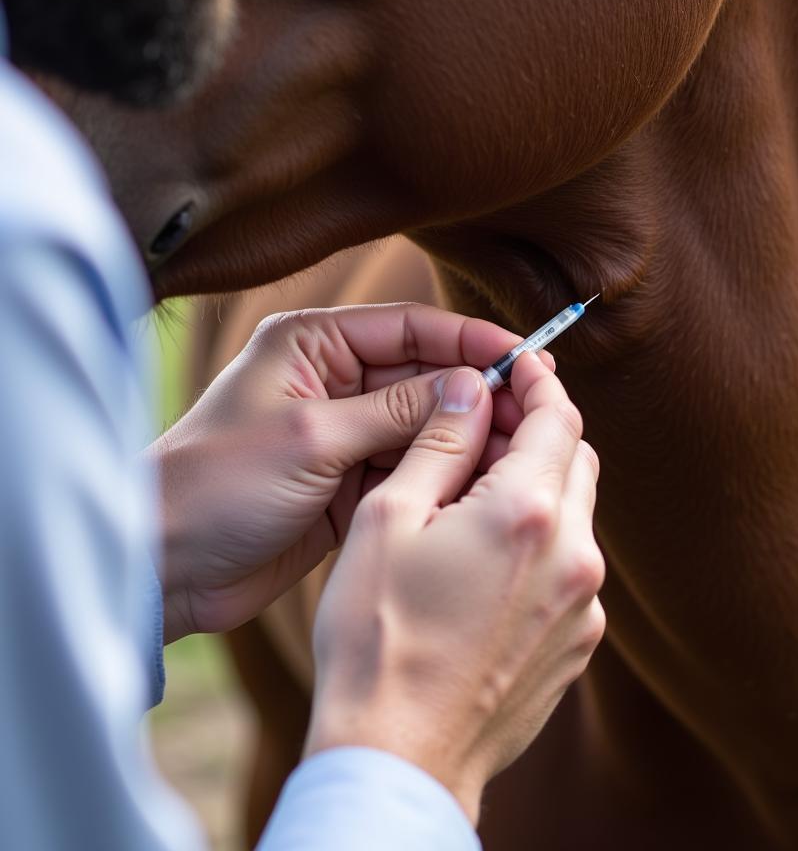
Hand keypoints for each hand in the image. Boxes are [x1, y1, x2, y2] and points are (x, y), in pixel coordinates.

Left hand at [149, 303, 538, 642]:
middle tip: (534, 408)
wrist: (166, 566)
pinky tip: (482, 481)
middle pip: (424, 376)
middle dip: (475, 393)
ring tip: (519, 449)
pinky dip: (442, 473)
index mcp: (312, 345)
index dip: (470, 342)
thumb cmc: (217, 486)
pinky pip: (410, 467)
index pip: (410, 327)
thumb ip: (397, 410)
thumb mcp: (314, 436)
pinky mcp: (348, 482)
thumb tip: (470, 386)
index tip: (524, 359)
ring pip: (424, 425)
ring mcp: (343, 433)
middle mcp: (333, 381)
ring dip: (465, 436)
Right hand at [305, 352, 604, 824]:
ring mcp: (584, 606)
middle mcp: (575, 555)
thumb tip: (472, 386)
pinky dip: (543, 544)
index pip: (557, 415)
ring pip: (577, 514)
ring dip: (540, 490)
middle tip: (485, 432)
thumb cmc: (377, 636)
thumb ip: (440, 441)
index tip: (516, 365)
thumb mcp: (390, 518)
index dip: (536, 380)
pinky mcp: (579, 644)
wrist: (400, 757)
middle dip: (538, 433)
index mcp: (528, 512)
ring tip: (476, 503)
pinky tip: (489, 565)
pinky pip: (573, 568)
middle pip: (575, 460)